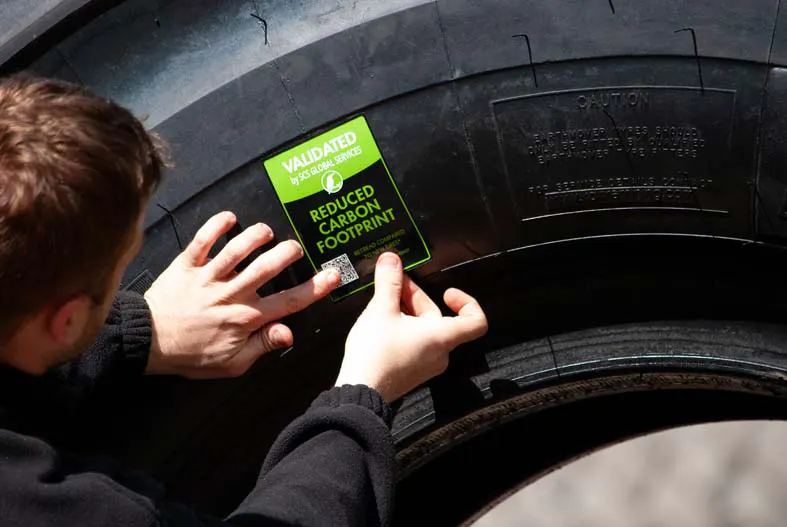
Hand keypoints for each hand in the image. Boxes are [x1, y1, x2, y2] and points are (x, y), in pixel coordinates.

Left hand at [144, 211, 339, 377]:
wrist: (147, 343)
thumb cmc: (191, 356)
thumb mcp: (233, 363)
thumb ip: (262, 345)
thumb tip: (289, 333)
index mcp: (247, 317)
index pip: (289, 301)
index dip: (315, 287)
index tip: (333, 275)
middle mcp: (232, 293)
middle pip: (268, 266)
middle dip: (287, 253)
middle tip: (295, 248)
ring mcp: (208, 276)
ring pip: (238, 248)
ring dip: (256, 235)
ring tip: (266, 232)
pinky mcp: (186, 265)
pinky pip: (202, 240)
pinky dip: (216, 225)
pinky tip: (229, 218)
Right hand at [336, 252, 487, 401]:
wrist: (359, 391)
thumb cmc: (375, 352)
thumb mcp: (381, 309)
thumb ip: (389, 282)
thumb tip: (391, 259)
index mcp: (441, 336)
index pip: (476, 321)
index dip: (467, 302)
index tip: (447, 292)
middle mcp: (440, 353)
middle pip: (438, 318)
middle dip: (415, 298)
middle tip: (393, 284)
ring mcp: (426, 365)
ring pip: (424, 330)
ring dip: (406, 312)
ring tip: (382, 302)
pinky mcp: (411, 371)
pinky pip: (414, 343)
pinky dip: (402, 328)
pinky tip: (379, 321)